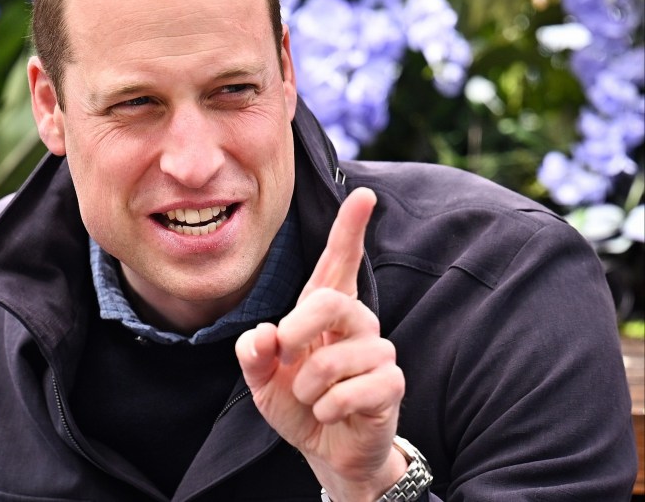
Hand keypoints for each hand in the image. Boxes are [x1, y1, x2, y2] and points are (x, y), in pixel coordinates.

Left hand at [235, 188, 405, 500]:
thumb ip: (253, 354)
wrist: (325, 450)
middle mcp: (357, 322)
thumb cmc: (297, 402)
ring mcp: (378, 352)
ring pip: (335, 358)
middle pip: (331, 302)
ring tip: (312, 397)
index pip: (340, 262)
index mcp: (324, 310)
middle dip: (296, 330)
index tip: (365, 195)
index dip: (350, 228)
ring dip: (308, 386)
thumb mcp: (261, 379)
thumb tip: (264, 336)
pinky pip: (353, 390)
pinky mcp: (392, 385)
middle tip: (285, 355)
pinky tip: (331, 413)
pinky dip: (328, 408)